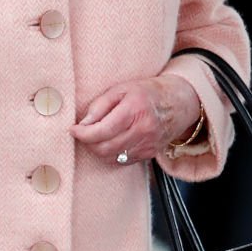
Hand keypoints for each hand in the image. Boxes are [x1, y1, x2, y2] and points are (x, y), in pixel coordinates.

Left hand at [70, 75, 201, 164]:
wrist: (178, 103)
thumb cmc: (147, 92)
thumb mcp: (122, 89)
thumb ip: (100, 105)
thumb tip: (83, 123)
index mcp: (134, 110)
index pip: (102, 130)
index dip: (83, 133)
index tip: (73, 129)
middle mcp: (143, 130)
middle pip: (105, 147)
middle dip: (87, 142)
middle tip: (82, 133)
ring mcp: (147, 145)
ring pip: (111, 157)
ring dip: (97, 150)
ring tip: (94, 137)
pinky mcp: (149, 154)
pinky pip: (122, 161)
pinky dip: (110, 155)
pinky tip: (108, 143)